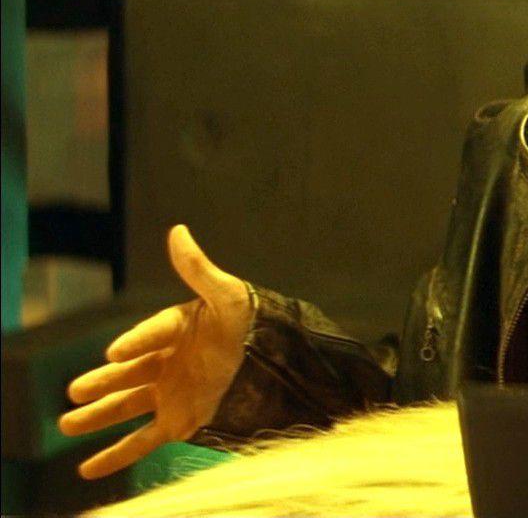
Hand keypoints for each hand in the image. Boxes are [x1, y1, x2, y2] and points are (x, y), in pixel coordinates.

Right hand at [59, 225, 253, 478]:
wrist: (290, 368)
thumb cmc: (259, 324)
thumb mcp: (230, 296)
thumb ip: (199, 269)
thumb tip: (178, 231)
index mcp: (177, 328)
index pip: (150, 334)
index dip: (134, 342)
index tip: (115, 353)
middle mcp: (167, 361)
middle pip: (126, 374)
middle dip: (100, 383)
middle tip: (74, 391)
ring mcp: (171, 393)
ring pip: (126, 408)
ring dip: (97, 418)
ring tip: (65, 424)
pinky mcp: (180, 422)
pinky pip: (142, 441)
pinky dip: (116, 456)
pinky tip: (87, 468)